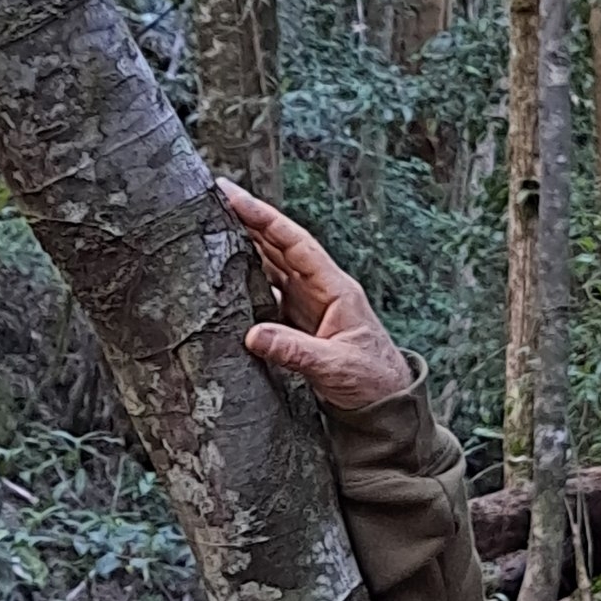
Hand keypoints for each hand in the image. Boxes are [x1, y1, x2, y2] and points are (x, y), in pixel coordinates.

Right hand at [218, 177, 411, 412]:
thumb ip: (295, 351)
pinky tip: (228, 274)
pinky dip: (249, 280)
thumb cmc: (372, 381)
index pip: (295, 243)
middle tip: (213, 198)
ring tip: (213, 226)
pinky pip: (271, 292)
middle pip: (281, 246)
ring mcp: (311, 304)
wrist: (387, 403)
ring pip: (274, 266)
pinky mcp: (302, 321)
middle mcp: (322, 290)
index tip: (233, 196)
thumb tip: (253, 335)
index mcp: (336, 289)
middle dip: (249, 221)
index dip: (264, 218)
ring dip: (247, 246)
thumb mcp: (334, 367)